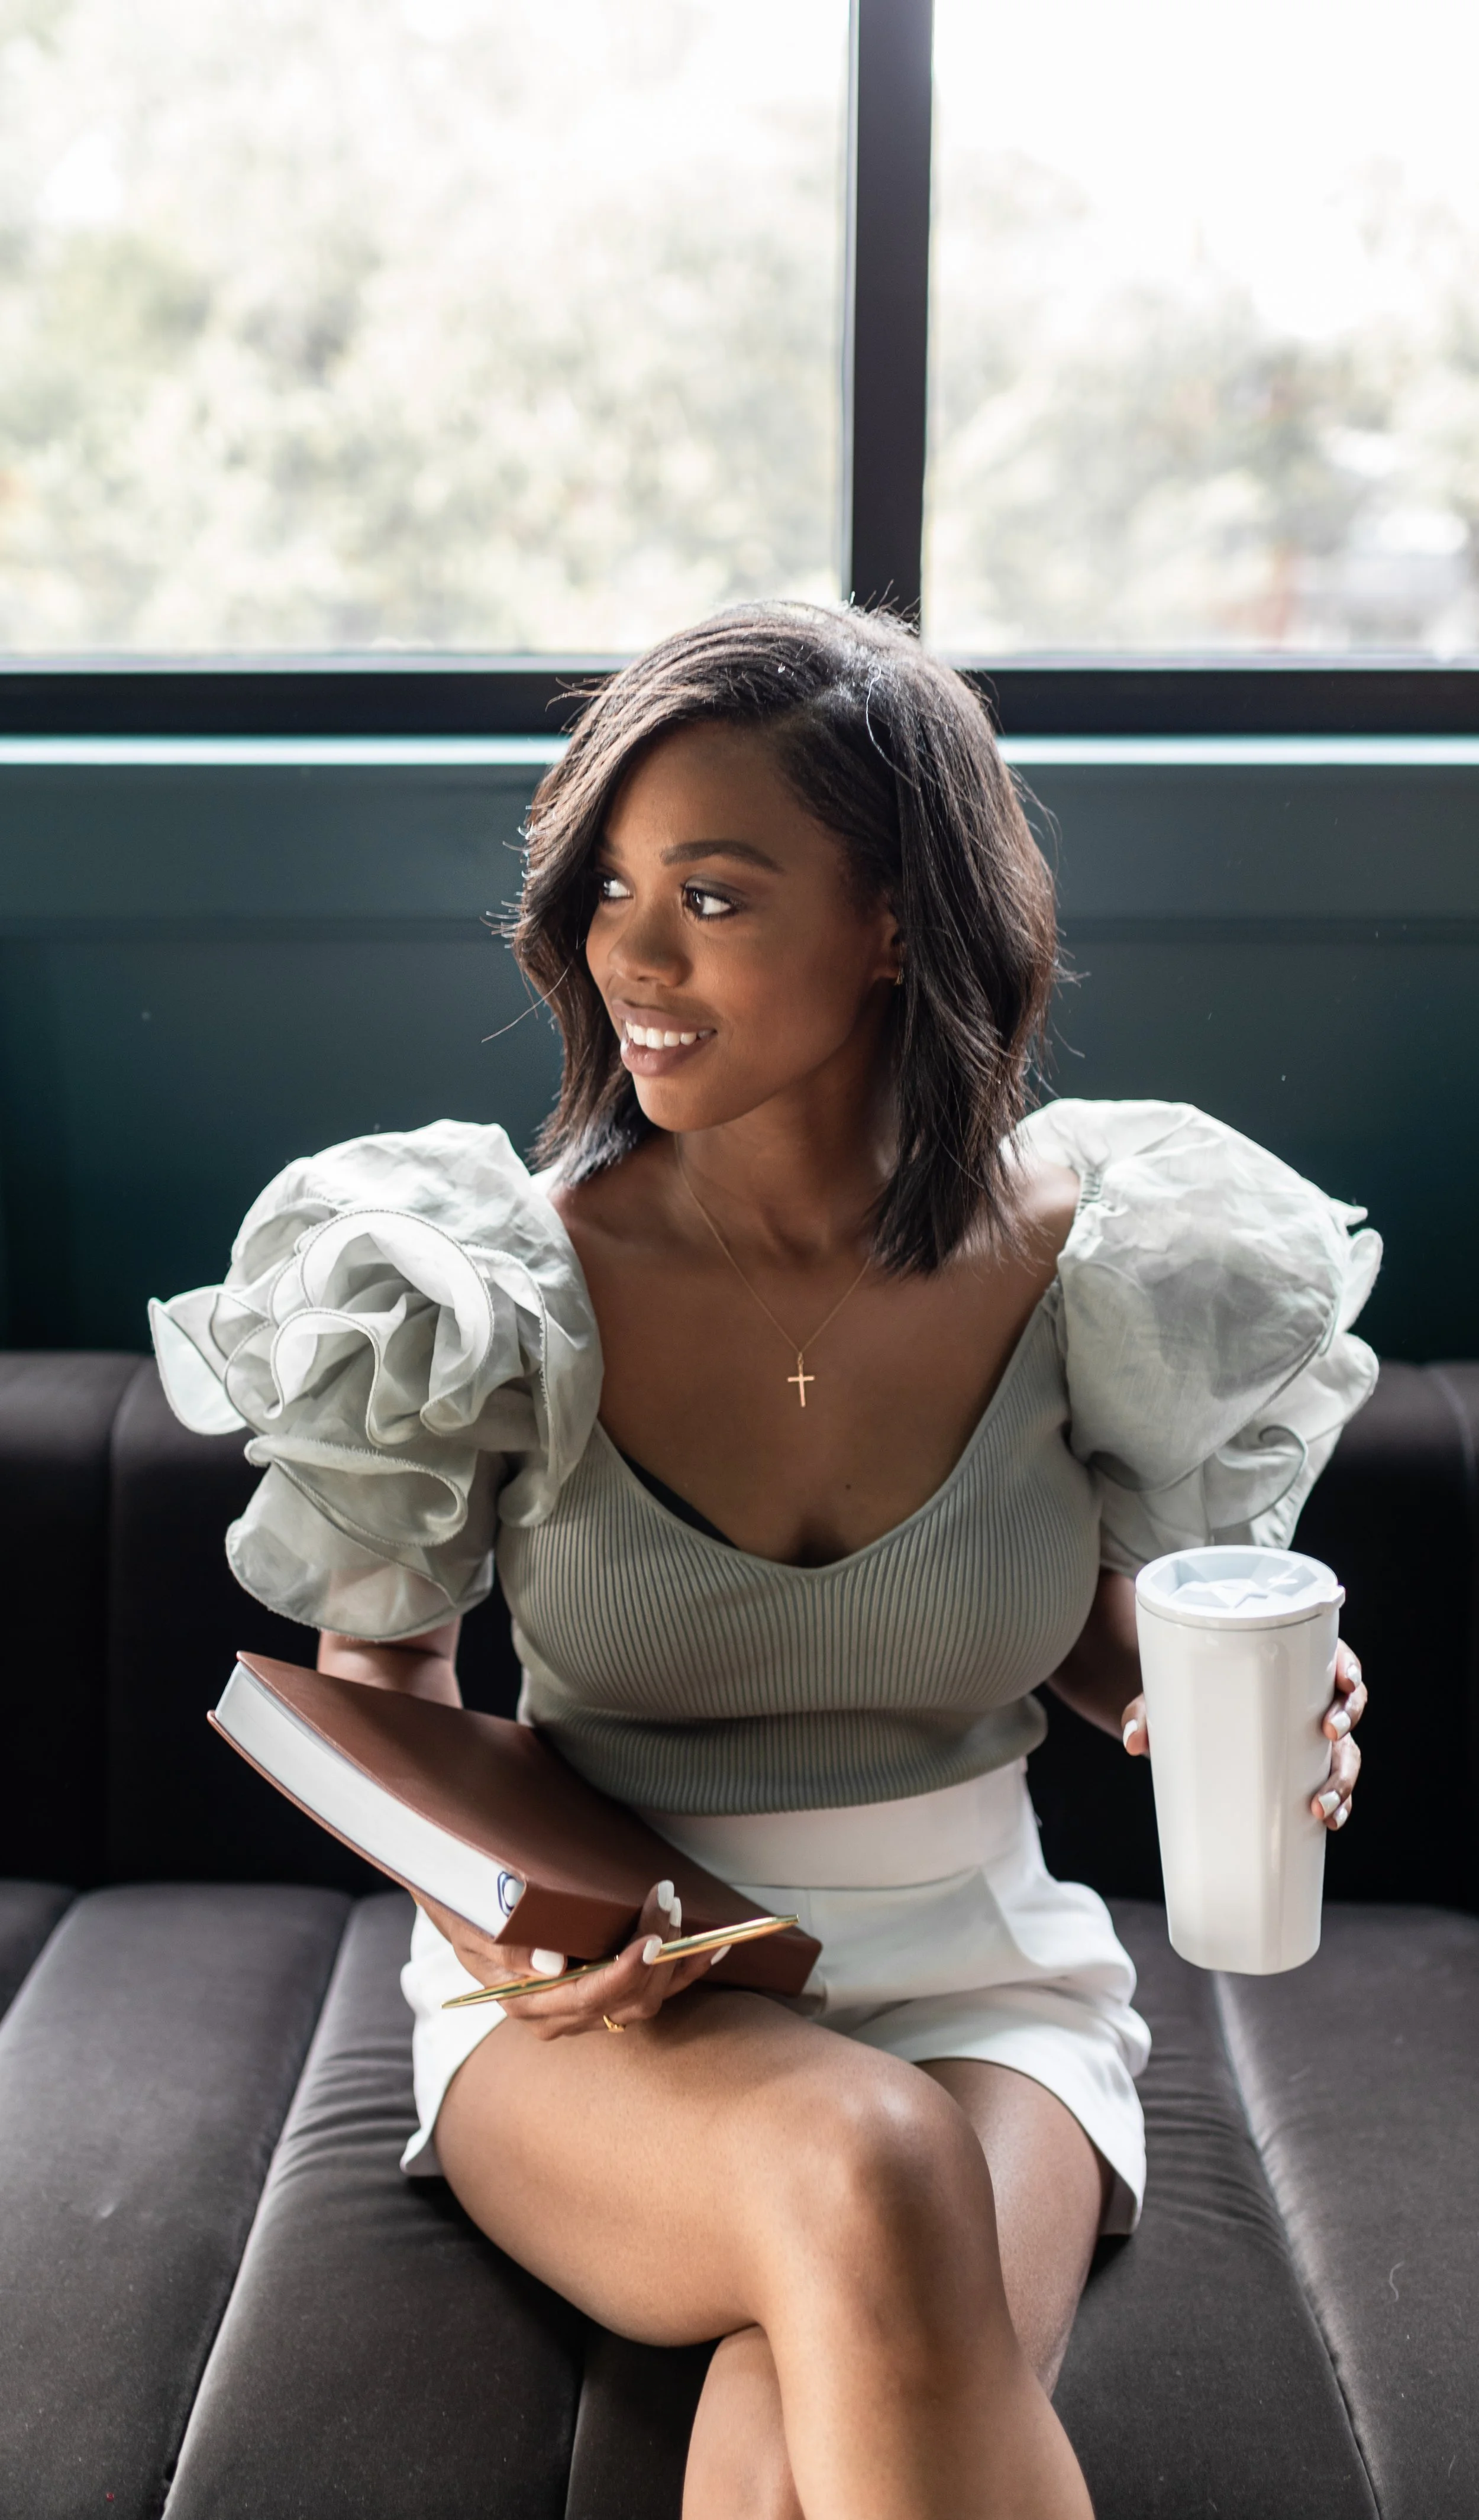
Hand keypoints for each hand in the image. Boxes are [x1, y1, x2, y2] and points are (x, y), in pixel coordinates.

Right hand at [415, 1880, 728, 2040]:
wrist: (463, 1904)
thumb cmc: (467, 1906)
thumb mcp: (472, 1922)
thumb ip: (506, 1947)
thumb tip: (553, 1967)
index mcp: (527, 2003)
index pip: (588, 1996)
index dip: (624, 1972)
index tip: (650, 1940)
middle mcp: (559, 2016)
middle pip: (625, 2001)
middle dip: (656, 1954)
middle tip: (667, 1901)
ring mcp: (583, 2010)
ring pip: (645, 2001)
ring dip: (676, 1962)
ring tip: (690, 1916)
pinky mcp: (603, 1995)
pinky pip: (651, 1992)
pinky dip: (684, 1971)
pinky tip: (712, 1948)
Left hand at [1119, 1641, 1366, 1831]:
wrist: (1178, 1715)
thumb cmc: (1183, 1691)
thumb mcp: (1166, 1694)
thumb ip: (1147, 1711)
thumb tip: (1134, 1740)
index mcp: (1289, 1663)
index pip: (1333, 1657)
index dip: (1348, 1667)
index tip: (1344, 1679)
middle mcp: (1308, 1698)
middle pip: (1348, 1705)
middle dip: (1347, 1721)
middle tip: (1330, 1733)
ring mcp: (1308, 1735)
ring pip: (1345, 1752)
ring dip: (1343, 1778)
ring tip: (1322, 1805)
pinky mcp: (1301, 1767)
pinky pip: (1330, 1782)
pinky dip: (1338, 1803)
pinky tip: (1331, 1821)